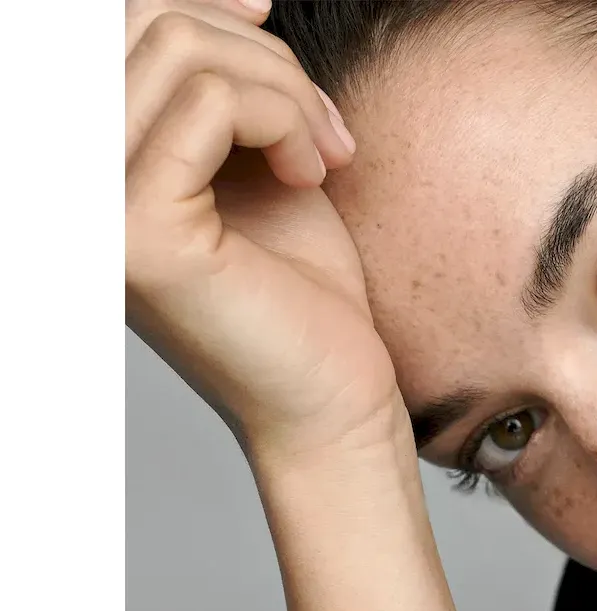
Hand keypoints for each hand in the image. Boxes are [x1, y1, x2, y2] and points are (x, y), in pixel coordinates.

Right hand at [126, 0, 404, 455]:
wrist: (332, 392)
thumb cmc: (301, 290)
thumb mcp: (253, 162)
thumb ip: (215, 88)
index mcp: (92, 165)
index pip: (111, 26)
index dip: (194, 2)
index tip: (264, 15)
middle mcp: (70, 184)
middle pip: (144, 22)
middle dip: (260, 54)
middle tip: (324, 127)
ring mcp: (92, 209)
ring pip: (181, 51)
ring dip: (285, 90)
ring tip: (325, 154)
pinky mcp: (141, 233)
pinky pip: (212, 104)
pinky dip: (287, 120)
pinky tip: (314, 175)